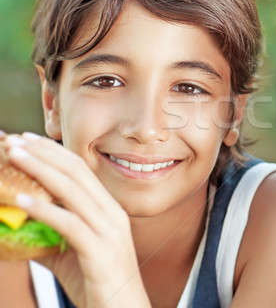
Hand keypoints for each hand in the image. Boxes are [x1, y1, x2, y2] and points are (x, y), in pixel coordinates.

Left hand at [4, 133, 149, 307]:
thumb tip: (16, 225)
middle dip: (44, 153)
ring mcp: (109, 230)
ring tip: (14, 157)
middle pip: (76, 173)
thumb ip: (48, 236)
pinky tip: (20, 200)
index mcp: (108, 210)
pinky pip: (69, 224)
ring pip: (72, 191)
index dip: (53, 152)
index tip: (28, 140)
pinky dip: (44, 209)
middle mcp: (112, 214)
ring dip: (40, 170)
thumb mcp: (71, 254)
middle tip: (14, 140)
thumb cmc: (99, 283)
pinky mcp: (100, 251)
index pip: (81, 171)